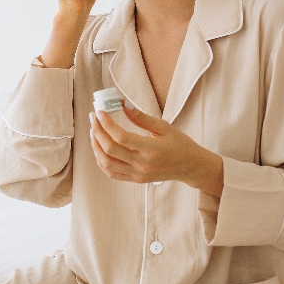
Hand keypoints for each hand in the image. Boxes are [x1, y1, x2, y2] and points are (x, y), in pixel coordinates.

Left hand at [89, 105, 224, 196]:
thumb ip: (141, 117)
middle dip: (97, 131)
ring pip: (107, 163)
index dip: (106, 124)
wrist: (190, 167)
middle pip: (110, 149)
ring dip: (96, 146)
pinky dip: (101, 161)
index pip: (121, 137)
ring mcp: (138, 174)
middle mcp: (142, 164)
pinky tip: (99, 148)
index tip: (99, 112)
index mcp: (151, 149)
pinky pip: (112, 173)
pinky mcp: (136, 179)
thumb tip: (122, 103)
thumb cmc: (180, 144)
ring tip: (94, 132)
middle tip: (93, 118)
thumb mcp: (164, 127)